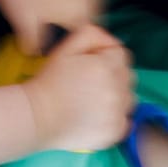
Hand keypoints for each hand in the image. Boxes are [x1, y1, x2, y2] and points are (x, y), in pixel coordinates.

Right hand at [23, 25, 134, 150]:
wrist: (37, 117)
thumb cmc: (49, 82)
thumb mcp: (65, 49)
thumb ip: (91, 35)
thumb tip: (109, 40)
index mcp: (106, 66)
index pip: (121, 54)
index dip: (106, 57)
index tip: (91, 66)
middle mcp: (117, 88)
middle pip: (127, 76)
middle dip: (114, 76)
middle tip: (91, 85)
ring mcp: (118, 112)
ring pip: (129, 99)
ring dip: (117, 97)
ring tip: (94, 102)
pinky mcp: (115, 131)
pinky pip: (127, 121)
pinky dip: (116, 119)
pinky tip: (98, 117)